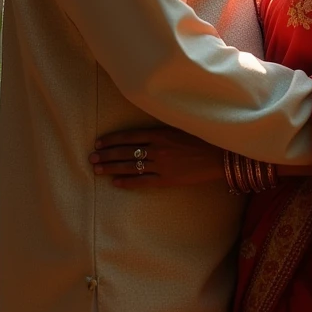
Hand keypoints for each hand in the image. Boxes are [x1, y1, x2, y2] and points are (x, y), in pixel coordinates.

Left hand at [89, 125, 224, 188]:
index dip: (112, 140)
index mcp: (160, 133)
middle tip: (91, 159)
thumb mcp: (179, 128)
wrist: (220, 156)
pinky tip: (116, 183)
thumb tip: (142, 133)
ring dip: (112, 168)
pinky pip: (143, 182)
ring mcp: (161, 165)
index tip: (98, 143)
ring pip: (131, 166)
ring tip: (98, 170)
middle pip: (125, 152)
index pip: (129, 136)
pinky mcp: (167, 179)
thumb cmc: (202, 139)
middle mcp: (157, 148)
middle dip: (106, 155)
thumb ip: (160, 131)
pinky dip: (129, 182)